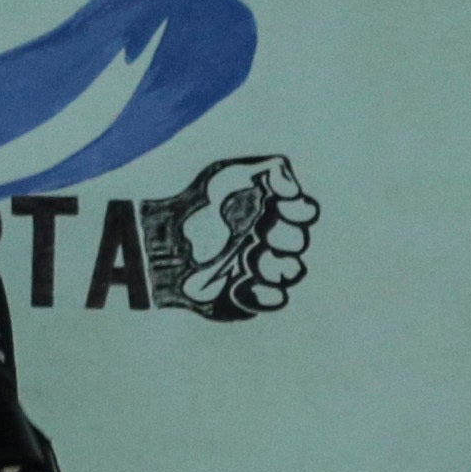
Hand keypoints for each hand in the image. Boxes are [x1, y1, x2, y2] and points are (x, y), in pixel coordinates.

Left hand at [147, 156, 317, 320]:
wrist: (165, 241)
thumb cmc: (194, 204)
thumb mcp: (226, 175)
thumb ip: (266, 172)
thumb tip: (293, 190)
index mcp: (270, 210)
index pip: (305, 212)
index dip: (297, 211)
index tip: (276, 207)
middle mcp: (271, 240)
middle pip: (299, 242)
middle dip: (280, 237)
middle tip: (255, 234)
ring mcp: (263, 268)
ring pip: (292, 271)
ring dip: (270, 263)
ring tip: (244, 259)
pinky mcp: (251, 295)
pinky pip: (276, 298)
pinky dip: (262, 292)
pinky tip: (236, 282)